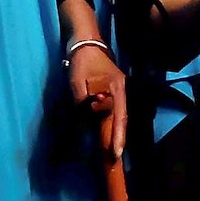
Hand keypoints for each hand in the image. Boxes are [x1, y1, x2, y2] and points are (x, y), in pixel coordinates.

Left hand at [67, 41, 127, 158]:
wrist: (84, 41)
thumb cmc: (81, 60)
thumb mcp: (77, 81)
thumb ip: (84, 101)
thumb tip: (91, 120)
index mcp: (117, 89)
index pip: (120, 117)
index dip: (119, 137)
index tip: (117, 154)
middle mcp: (121, 91)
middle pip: (122, 119)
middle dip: (118, 139)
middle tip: (114, 159)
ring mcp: (117, 90)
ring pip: (117, 116)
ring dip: (114, 132)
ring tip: (109, 150)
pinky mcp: (110, 90)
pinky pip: (112, 110)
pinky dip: (108, 122)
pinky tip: (103, 132)